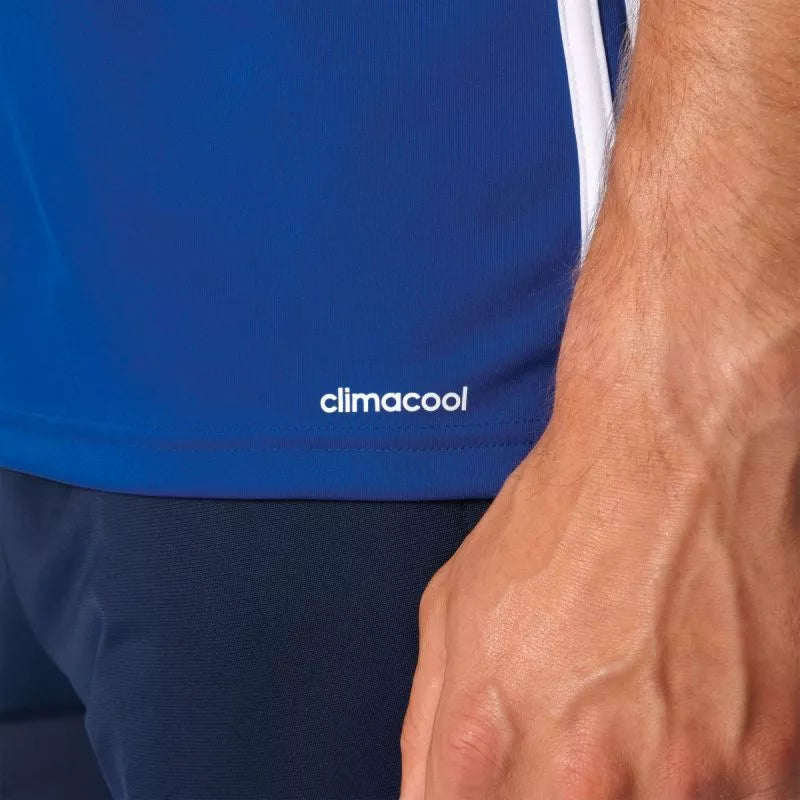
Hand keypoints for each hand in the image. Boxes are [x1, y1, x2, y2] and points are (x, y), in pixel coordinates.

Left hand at [399, 365, 799, 797]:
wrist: (671, 453)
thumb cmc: (564, 516)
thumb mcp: (453, 608)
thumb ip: (428, 727)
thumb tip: (430, 795)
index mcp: (485, 741)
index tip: (503, 783)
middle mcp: (580, 777)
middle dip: (557, 792)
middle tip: (575, 739)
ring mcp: (681, 780)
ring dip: (637, 790)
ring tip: (635, 717)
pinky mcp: (764, 764)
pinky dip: (702, 778)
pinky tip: (687, 716)